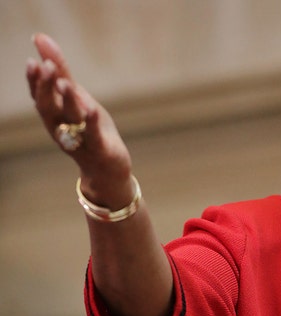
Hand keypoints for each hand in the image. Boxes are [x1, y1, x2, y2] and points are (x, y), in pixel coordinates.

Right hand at [26, 33, 133, 207]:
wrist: (106, 170)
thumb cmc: (88, 129)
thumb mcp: (76, 98)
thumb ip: (61, 72)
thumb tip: (40, 38)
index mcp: (55, 115)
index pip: (39, 96)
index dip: (35, 80)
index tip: (33, 61)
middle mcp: (62, 128)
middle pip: (50, 108)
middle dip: (46, 88)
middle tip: (45, 66)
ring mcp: (81, 140)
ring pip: (71, 120)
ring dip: (68, 101)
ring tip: (66, 83)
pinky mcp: (101, 149)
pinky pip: (95, 136)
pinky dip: (93, 123)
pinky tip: (93, 110)